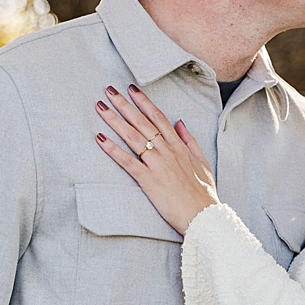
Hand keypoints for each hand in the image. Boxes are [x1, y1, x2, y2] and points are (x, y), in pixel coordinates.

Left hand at [94, 83, 219, 235]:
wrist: (203, 215)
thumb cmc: (203, 193)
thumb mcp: (202, 162)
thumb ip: (190, 141)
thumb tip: (179, 123)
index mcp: (179, 147)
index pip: (159, 118)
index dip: (144, 103)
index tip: (132, 89)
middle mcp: (167, 151)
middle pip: (143, 123)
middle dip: (125, 105)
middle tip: (109, 90)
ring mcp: (157, 165)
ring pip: (133, 137)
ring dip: (116, 121)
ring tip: (101, 107)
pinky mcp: (148, 180)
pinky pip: (127, 162)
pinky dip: (113, 149)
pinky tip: (100, 138)